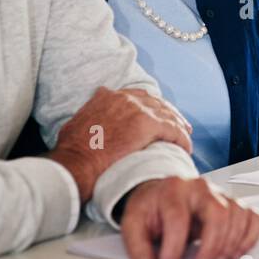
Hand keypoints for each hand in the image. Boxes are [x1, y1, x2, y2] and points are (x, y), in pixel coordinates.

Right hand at [48, 86, 193, 199]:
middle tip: (179, 124)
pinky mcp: (148, 124)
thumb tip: (92, 117)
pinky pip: (173, 130)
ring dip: (179, 126)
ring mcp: (137, 109)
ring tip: (185, 136)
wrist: (76, 162)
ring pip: (167, 114)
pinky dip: (181, 139)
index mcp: (108, 96)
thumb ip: (90, 114)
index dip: (151, 106)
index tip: (158, 114)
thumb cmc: (72, 152)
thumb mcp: (76, 123)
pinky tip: (186, 147)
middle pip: (156, 102)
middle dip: (169, 113)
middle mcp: (124, 98)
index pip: (138, 96)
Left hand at [119, 177, 258, 258]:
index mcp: (173, 189)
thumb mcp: (133, 222)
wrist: (163, 193)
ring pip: (238, 215)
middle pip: (218, 212)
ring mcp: (221, 193)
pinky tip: (236, 251)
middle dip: (211, 245)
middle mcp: (201, 187)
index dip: (174, 248)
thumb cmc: (152, 208)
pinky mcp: (234, 203)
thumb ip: (137, 245)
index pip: (178, 218)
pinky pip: (253, 217)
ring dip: (230, 244)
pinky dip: (249, 236)